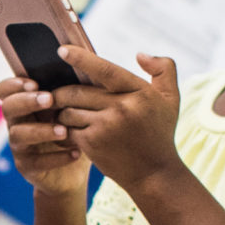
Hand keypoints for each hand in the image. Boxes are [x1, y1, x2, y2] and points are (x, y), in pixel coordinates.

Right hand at [0, 74, 90, 195]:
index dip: (13, 84)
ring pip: (18, 135)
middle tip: (49, 99)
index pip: (4, 89)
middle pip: (8, 107)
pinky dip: (56, 157)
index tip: (33, 82)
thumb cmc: (75, 130)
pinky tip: (76, 153)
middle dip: (27, 101)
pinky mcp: (27, 167)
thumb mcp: (75, 107)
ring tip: (64, 130)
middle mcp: (17, 122)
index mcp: (25, 104)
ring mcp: (19, 146)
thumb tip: (82, 58)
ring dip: (41, 130)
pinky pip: (36, 162)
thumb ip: (73, 87)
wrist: (75, 171)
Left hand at [42, 48, 186, 188]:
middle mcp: (121, 108)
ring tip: (61, 112)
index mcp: (138, 92)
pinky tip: (64, 129)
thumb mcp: (170, 99)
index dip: (81, 58)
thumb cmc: (160, 133)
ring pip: (68, 110)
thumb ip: (163, 69)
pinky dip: (62, 128)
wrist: (154, 174)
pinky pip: (66, 129)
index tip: (61, 50)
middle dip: (61, 91)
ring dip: (61, 110)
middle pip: (77, 91)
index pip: (104, 70)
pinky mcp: (92, 144)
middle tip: (53, 92)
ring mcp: (105, 127)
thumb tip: (140, 54)